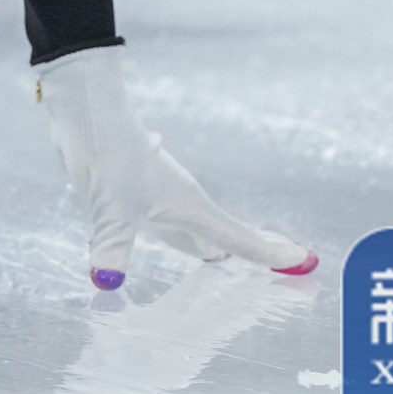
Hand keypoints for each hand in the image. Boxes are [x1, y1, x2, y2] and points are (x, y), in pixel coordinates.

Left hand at [36, 47, 315, 289]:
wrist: (87, 110)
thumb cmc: (109, 155)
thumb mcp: (112, 208)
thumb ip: (112, 248)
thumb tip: (107, 283)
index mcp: (191, 207)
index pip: (240, 240)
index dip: (270, 254)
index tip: (305, 261)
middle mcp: (182, 203)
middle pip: (224, 235)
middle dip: (249, 251)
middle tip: (281, 264)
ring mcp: (160, 194)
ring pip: (195, 228)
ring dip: (214, 244)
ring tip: (230, 261)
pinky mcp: (136, 190)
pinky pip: (170, 220)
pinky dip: (184, 235)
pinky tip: (177, 237)